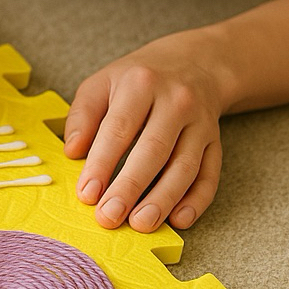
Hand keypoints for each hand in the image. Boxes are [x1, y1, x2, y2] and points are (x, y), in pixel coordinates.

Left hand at [63, 35, 224, 232]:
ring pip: (185, 166)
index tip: (87, 193)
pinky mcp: (217, 141)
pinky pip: (210, 174)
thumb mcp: (101, 83)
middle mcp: (176, 102)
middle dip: (130, 187)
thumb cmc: (136, 79)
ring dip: (163, 199)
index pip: (119, 129)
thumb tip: (72, 152)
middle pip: (154, 150)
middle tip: (109, 216)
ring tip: (140, 224)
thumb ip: (82, 116)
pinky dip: (196, 200)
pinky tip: (179, 220)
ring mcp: (201, 123)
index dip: (102, 163)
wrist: (193, 64)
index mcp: (141, 84)